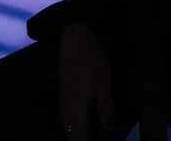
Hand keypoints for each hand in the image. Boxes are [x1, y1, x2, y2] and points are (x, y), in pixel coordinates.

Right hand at [57, 22, 113, 138]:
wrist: (72, 40)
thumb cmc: (92, 61)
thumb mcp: (105, 84)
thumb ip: (106, 108)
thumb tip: (108, 127)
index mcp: (76, 111)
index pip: (78, 139)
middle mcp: (65, 110)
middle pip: (71, 134)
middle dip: (80, 138)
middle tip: (93, 136)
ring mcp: (62, 101)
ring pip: (67, 125)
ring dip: (76, 131)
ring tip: (89, 131)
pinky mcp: (62, 92)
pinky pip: (66, 115)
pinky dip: (74, 120)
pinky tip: (83, 116)